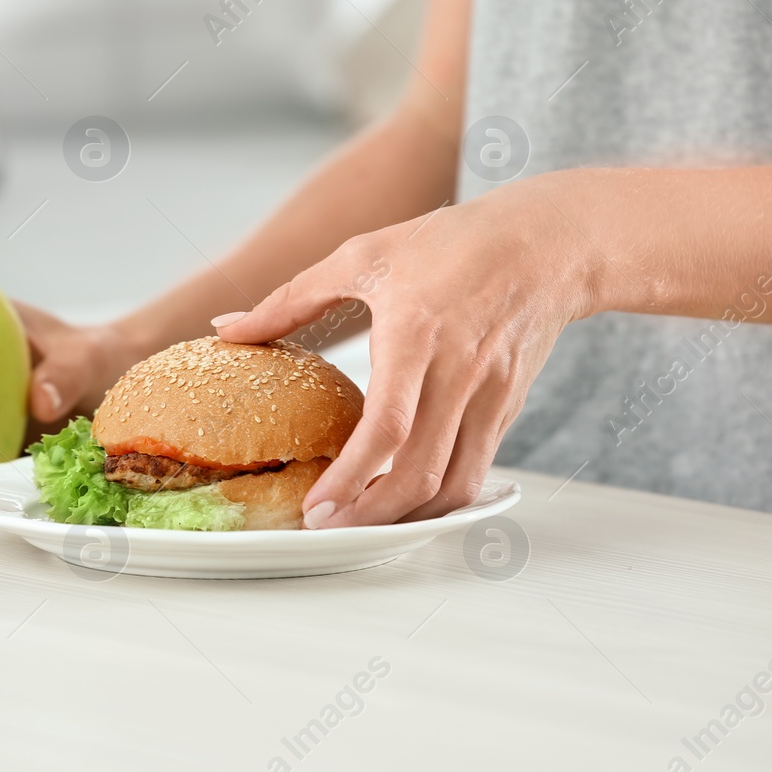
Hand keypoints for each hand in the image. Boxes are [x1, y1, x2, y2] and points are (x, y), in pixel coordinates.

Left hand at [214, 178, 595, 526]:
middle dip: (373, 515)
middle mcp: (459, 373)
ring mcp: (489, 396)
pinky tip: (405, 500)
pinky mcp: (506, 408)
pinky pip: (475, 470)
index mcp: (417, 333)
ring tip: (363, 523)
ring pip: (455, 485)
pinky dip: (440, 498)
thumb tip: (226, 330)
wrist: (545, 243)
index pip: (389, 426)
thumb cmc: (451, 242)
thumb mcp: (362, 256)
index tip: (317, 507)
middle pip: (421, 473)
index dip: (352, 476)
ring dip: (409, 516)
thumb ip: (289, 299)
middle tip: (329, 529)